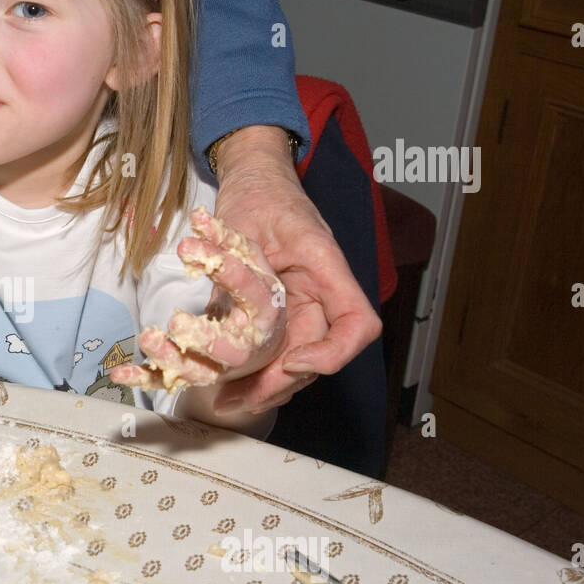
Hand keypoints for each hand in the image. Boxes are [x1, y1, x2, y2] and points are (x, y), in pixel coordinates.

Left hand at [110, 207, 286, 393]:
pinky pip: (170, 379)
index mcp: (268, 311)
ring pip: (200, 370)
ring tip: (148, 338)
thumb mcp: (249, 260)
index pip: (253, 294)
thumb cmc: (254, 291)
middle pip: (233, 351)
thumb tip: (198, 215)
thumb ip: (226, 239)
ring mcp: (222, 364)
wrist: (263, 332)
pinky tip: (119, 373)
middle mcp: (250, 344)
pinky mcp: (197, 372)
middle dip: (205, 338)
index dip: (228, 273)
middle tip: (176, 321)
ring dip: (171, 358)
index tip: (192, 251)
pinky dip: (144, 376)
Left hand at [209, 126, 382, 414]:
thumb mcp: (251, 222)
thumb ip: (243, 265)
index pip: (358, 325)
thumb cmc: (260, 194)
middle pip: (320, 355)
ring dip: (264, 387)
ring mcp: (301, 308)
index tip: (293, 363)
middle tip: (241, 401)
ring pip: (295, 362)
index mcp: (329, 271)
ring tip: (228, 402)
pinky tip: (224, 388)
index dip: (332, 353)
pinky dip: (253, 372)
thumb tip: (225, 307)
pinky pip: (274, 351)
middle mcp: (321, 297)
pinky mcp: (277, 315)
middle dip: (281, 384)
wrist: (254, 181)